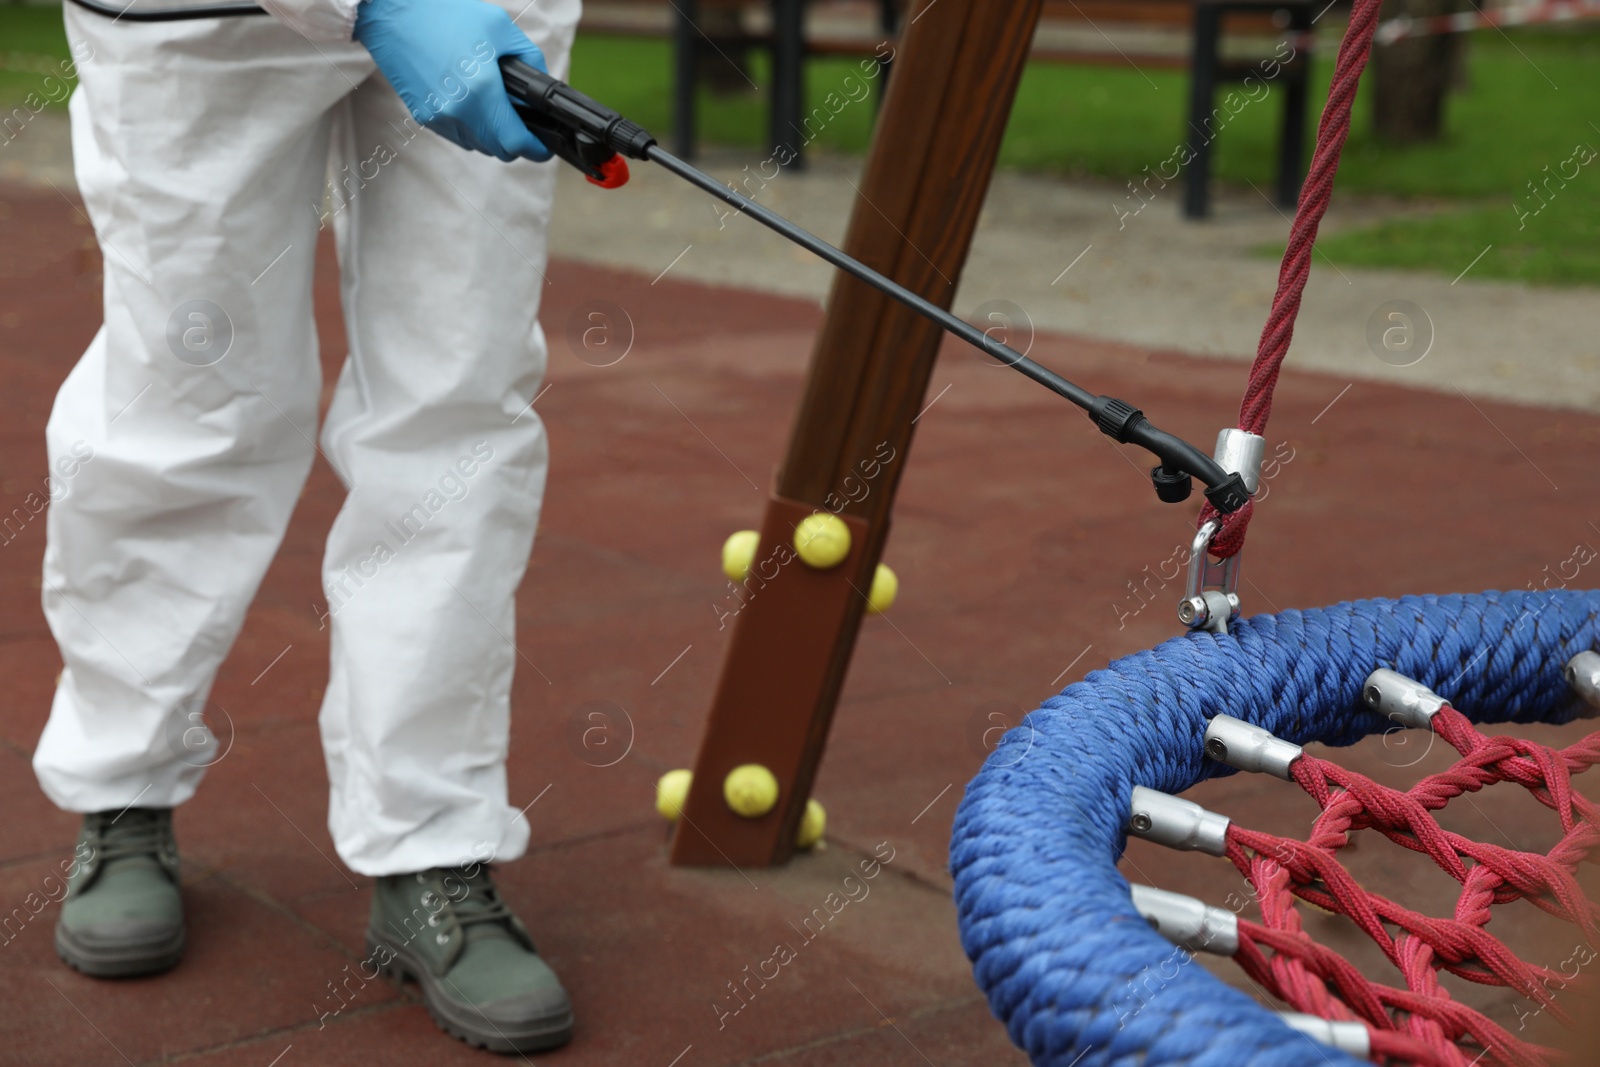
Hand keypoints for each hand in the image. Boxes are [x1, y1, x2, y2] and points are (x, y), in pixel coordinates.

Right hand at [353, 0, 550, 162]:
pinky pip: (459, 136)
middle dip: (516, 141)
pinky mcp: (424, 116)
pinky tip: (472, 102)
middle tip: (523, 122)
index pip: (515, 142)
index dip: (536, 149)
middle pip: (500, 151)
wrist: (394, 13)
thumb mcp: (500, 27)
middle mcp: (458, 111)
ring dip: (493, 135)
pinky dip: (472, 128)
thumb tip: (542, 87)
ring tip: (495, 107)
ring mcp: (439, 117)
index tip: (545, 146)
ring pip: (479, 146)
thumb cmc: (447, 14)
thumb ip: (530, 59)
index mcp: (480, 90)